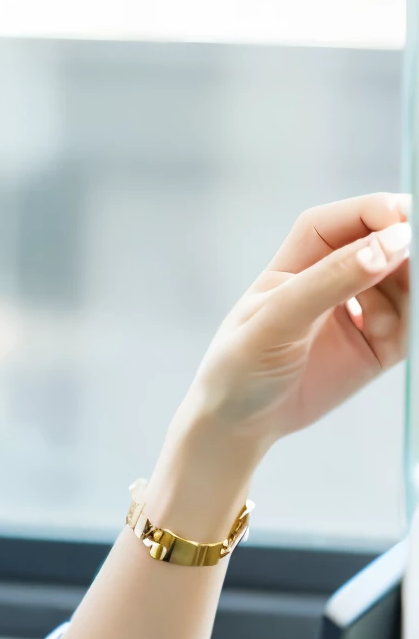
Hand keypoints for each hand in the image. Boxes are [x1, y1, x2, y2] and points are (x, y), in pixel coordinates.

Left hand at [185, 193, 409, 461]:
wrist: (239, 426)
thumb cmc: (238, 367)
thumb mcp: (274, 321)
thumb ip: (329, 282)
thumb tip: (389, 244)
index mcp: (296, 265)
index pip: (340, 222)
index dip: (373, 212)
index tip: (404, 220)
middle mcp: (332, 282)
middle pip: (383, 246)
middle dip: (408, 247)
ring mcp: (359, 314)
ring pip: (406, 282)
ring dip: (417, 284)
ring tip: (404, 308)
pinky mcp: (379, 347)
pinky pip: (414, 325)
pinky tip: (400, 331)